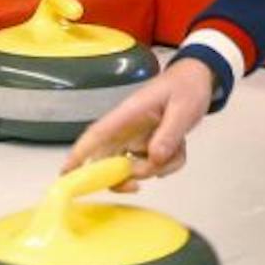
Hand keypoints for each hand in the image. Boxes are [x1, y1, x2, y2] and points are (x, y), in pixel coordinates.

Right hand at [64, 61, 214, 190]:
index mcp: (128, 113)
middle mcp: (126, 129)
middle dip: (121, 177)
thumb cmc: (187, 86)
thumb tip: (154, 159)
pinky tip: (179, 147)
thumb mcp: (184, 108)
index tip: (65, 176)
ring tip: (177, 148)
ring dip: (156, 167)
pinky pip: (151, 165)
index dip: (78, 155)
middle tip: (137, 185)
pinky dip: (167, 164)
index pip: (97, 134)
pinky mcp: (146, 145)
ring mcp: (135, 138)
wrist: (199, 78)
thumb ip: (169, 134)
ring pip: (133, 167)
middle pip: (108, 160)